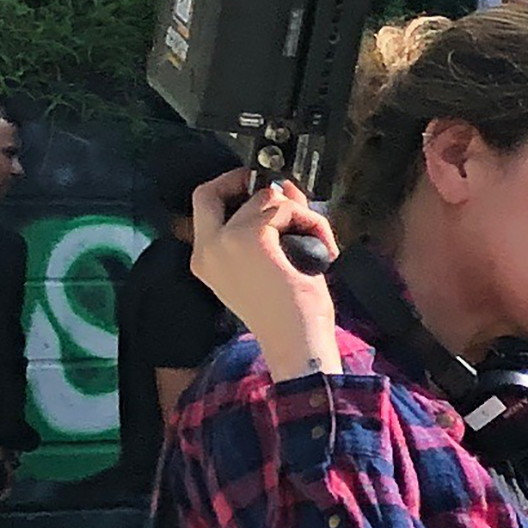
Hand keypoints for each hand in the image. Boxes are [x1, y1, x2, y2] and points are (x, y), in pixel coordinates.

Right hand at [189, 168, 342, 384]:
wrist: (296, 343)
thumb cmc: (289, 314)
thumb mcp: (271, 263)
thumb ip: (268, 225)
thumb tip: (282, 187)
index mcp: (205, 258)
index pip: (203, 203)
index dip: (228, 185)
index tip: (257, 184)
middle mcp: (207, 248)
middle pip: (220, 189)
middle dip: (258, 186)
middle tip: (290, 199)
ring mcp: (226, 240)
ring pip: (266, 198)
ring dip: (300, 214)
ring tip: (317, 244)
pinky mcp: (252, 236)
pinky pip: (287, 208)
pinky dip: (313, 223)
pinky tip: (323, 250)